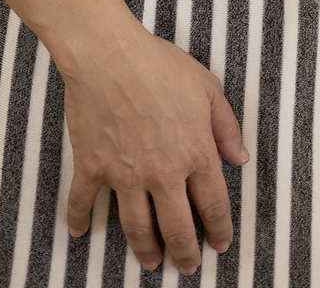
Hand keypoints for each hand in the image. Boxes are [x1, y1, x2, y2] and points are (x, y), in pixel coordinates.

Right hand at [63, 21, 248, 274]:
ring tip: (150, 263)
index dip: (220, 230)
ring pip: (137, 228)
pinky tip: (80, 233)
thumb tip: (240, 157)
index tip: (220, 244)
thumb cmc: (159, 64)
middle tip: (187, 266)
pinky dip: (78, 220)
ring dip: (145, 250)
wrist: (109, 53)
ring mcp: (125, 174)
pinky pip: (83, 202)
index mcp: (195, 153)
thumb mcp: (207, 87)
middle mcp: (163, 172)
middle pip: (177, 228)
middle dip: (185, 253)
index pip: (214, 205)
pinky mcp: (92, 166)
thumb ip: (226, 126)